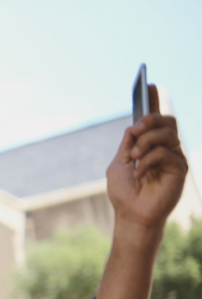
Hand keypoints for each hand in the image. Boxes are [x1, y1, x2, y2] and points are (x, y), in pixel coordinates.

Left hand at [106, 84, 187, 238]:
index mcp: (148, 145)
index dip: (153, 101)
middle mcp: (164, 148)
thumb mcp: (119, 164)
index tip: (149, 84)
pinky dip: (149, 160)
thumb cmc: (124, 193)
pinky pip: (167, 153)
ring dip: (147, 143)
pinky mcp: (180, 168)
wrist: (132, 214)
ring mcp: (174, 157)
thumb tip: (133, 126)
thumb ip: (127, 144)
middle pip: (166, 120)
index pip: (154, 119)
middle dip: (150, 120)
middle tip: (137, 129)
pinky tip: (141, 172)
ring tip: (135, 157)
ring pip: (167, 134)